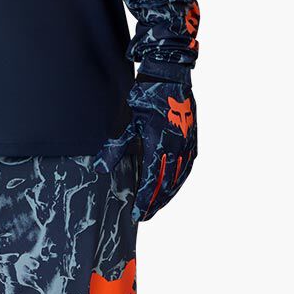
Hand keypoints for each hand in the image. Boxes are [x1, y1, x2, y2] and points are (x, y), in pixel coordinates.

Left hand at [95, 80, 196, 221]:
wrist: (169, 77)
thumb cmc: (146, 97)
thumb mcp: (127, 121)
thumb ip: (115, 148)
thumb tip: (100, 169)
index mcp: (158, 145)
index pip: (152, 182)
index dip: (145, 201)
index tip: (138, 214)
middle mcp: (176, 149)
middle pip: (167, 185)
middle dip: (156, 203)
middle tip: (146, 216)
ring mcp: (187, 145)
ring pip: (179, 178)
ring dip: (168, 195)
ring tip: (158, 205)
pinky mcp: (193, 140)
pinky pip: (187, 167)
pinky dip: (179, 180)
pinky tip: (174, 185)